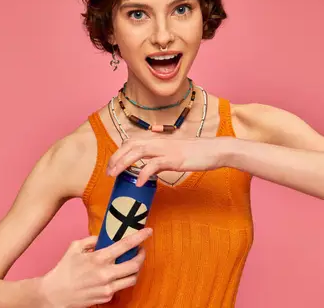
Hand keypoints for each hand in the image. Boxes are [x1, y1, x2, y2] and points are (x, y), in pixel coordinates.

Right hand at [39, 228, 151, 306]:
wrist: (56, 294)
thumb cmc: (64, 269)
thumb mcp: (74, 247)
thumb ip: (91, 240)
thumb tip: (104, 237)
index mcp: (98, 258)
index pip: (125, 245)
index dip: (139, 237)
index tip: (148, 231)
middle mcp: (106, 273)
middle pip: (135, 265)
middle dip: (142, 256)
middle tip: (141, 250)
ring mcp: (107, 287)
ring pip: (132, 278)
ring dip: (135, 269)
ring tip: (132, 262)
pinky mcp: (107, 297)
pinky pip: (120, 287)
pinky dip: (121, 279)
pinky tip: (115, 275)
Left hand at [107, 136, 235, 185]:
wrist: (215, 150)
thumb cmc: (196, 153)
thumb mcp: (174, 154)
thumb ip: (160, 159)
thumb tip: (149, 169)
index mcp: (158, 140)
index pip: (132, 141)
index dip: (119, 152)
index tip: (112, 164)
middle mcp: (158, 141)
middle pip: (130, 145)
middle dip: (116, 157)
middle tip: (108, 172)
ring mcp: (165, 149)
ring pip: (137, 152)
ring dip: (123, 163)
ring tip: (114, 175)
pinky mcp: (173, 159)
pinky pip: (154, 165)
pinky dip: (143, 173)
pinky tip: (137, 183)